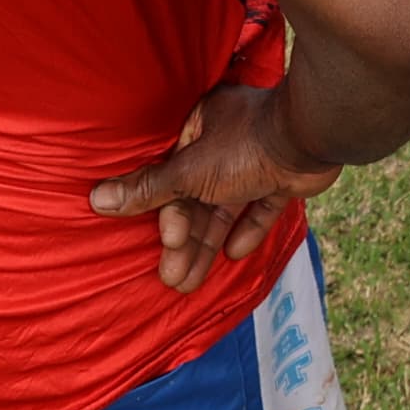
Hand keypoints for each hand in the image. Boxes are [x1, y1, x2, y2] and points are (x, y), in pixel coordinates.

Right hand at [91, 84, 335, 291]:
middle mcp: (228, 140)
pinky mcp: (283, 176)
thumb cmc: (246, 145)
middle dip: (186, 240)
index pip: (174, 175)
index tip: (165, 243)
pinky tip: (234, 253)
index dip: (169, 213)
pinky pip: (261, 206)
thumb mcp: (190, 171)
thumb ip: (149, 189)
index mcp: (203, 125)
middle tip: (171, 278)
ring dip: (209, 244)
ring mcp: (258, 159)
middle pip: (199, 198)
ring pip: (227, 207)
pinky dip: (248, 229)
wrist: (312, 136)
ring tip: (188, 283)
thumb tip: (97, 198)